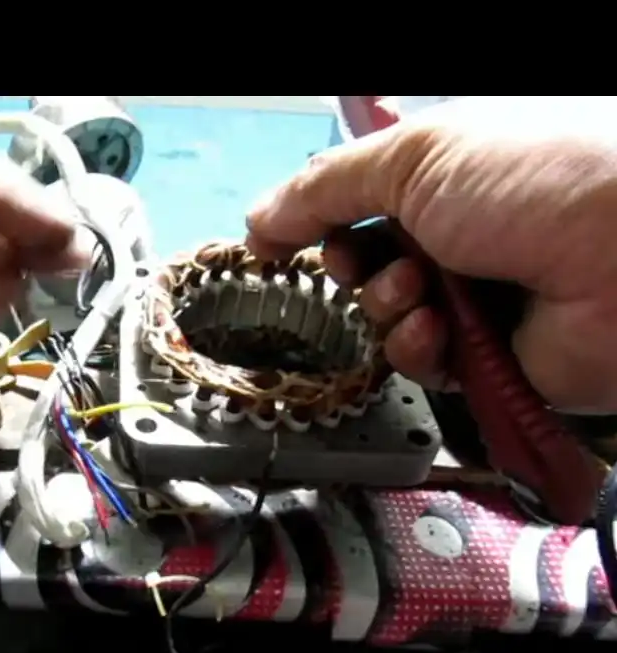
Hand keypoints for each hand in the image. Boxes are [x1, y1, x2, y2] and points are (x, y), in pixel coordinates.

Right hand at [246, 97, 616, 412]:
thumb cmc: (529, 177)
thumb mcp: (413, 157)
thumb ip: (324, 188)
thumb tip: (258, 218)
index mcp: (445, 176)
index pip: (359, 202)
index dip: (319, 220)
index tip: (281, 238)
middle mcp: (458, 234)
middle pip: (364, 263)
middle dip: (350, 265)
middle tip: (360, 259)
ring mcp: (475, 296)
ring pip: (385, 316)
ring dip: (385, 304)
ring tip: (417, 290)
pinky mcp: (488, 357)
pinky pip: (421, 361)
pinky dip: (417, 345)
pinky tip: (437, 328)